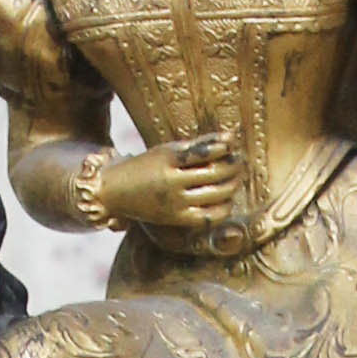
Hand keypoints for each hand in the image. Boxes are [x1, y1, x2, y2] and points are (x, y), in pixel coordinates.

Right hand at [105, 131, 245, 239]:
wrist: (115, 191)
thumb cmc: (147, 166)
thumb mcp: (167, 151)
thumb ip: (198, 145)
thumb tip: (231, 139)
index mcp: (167, 158)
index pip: (205, 152)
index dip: (224, 148)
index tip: (233, 144)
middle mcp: (171, 181)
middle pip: (214, 174)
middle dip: (233, 167)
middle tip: (240, 162)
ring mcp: (174, 202)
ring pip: (215, 195)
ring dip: (232, 186)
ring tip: (237, 178)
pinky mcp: (176, 219)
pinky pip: (208, 216)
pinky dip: (223, 208)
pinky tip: (227, 200)